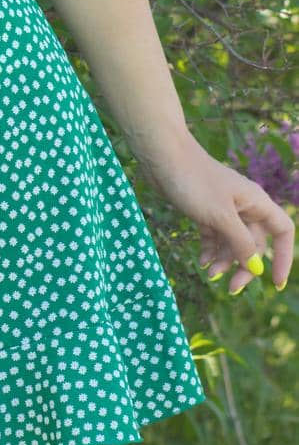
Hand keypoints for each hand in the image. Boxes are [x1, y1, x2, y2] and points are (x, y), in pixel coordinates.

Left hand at [138, 133, 294, 293]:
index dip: (283, 257)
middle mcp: (243, 205)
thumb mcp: (221, 217)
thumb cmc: (195, 181)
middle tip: (231, 288)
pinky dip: (209, 249)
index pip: (282, 231)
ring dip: (224, 260)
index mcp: (256, 202)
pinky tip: (201, 261)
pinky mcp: (204, 209)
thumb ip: (241, 243)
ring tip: (208, 272)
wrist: (161, 156)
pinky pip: (213, 235)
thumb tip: (256, 267)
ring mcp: (223, 207)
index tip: (274, 283)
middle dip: (245, 265)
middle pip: (255, 242)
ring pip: (231, 241)